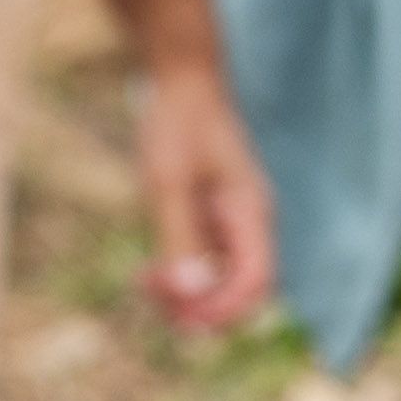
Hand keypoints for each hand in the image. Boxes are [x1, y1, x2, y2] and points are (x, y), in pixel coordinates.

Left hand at [132, 60, 274, 333]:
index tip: (184, 318)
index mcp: (252, 212)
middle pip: (240, 290)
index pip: (257, 281)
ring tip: (143, 286)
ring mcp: (230, 223)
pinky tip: (146, 274)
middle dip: (202, 307)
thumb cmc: (177, 124)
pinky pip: (202, 264)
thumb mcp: (169, 181)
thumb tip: (189, 293)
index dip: (225, 309)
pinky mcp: (210, 220)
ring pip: (218, 281)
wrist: (179, 82)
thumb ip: (180, 238)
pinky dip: (178, 275)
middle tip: (154, 303)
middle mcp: (248, 223)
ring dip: (185, 295)